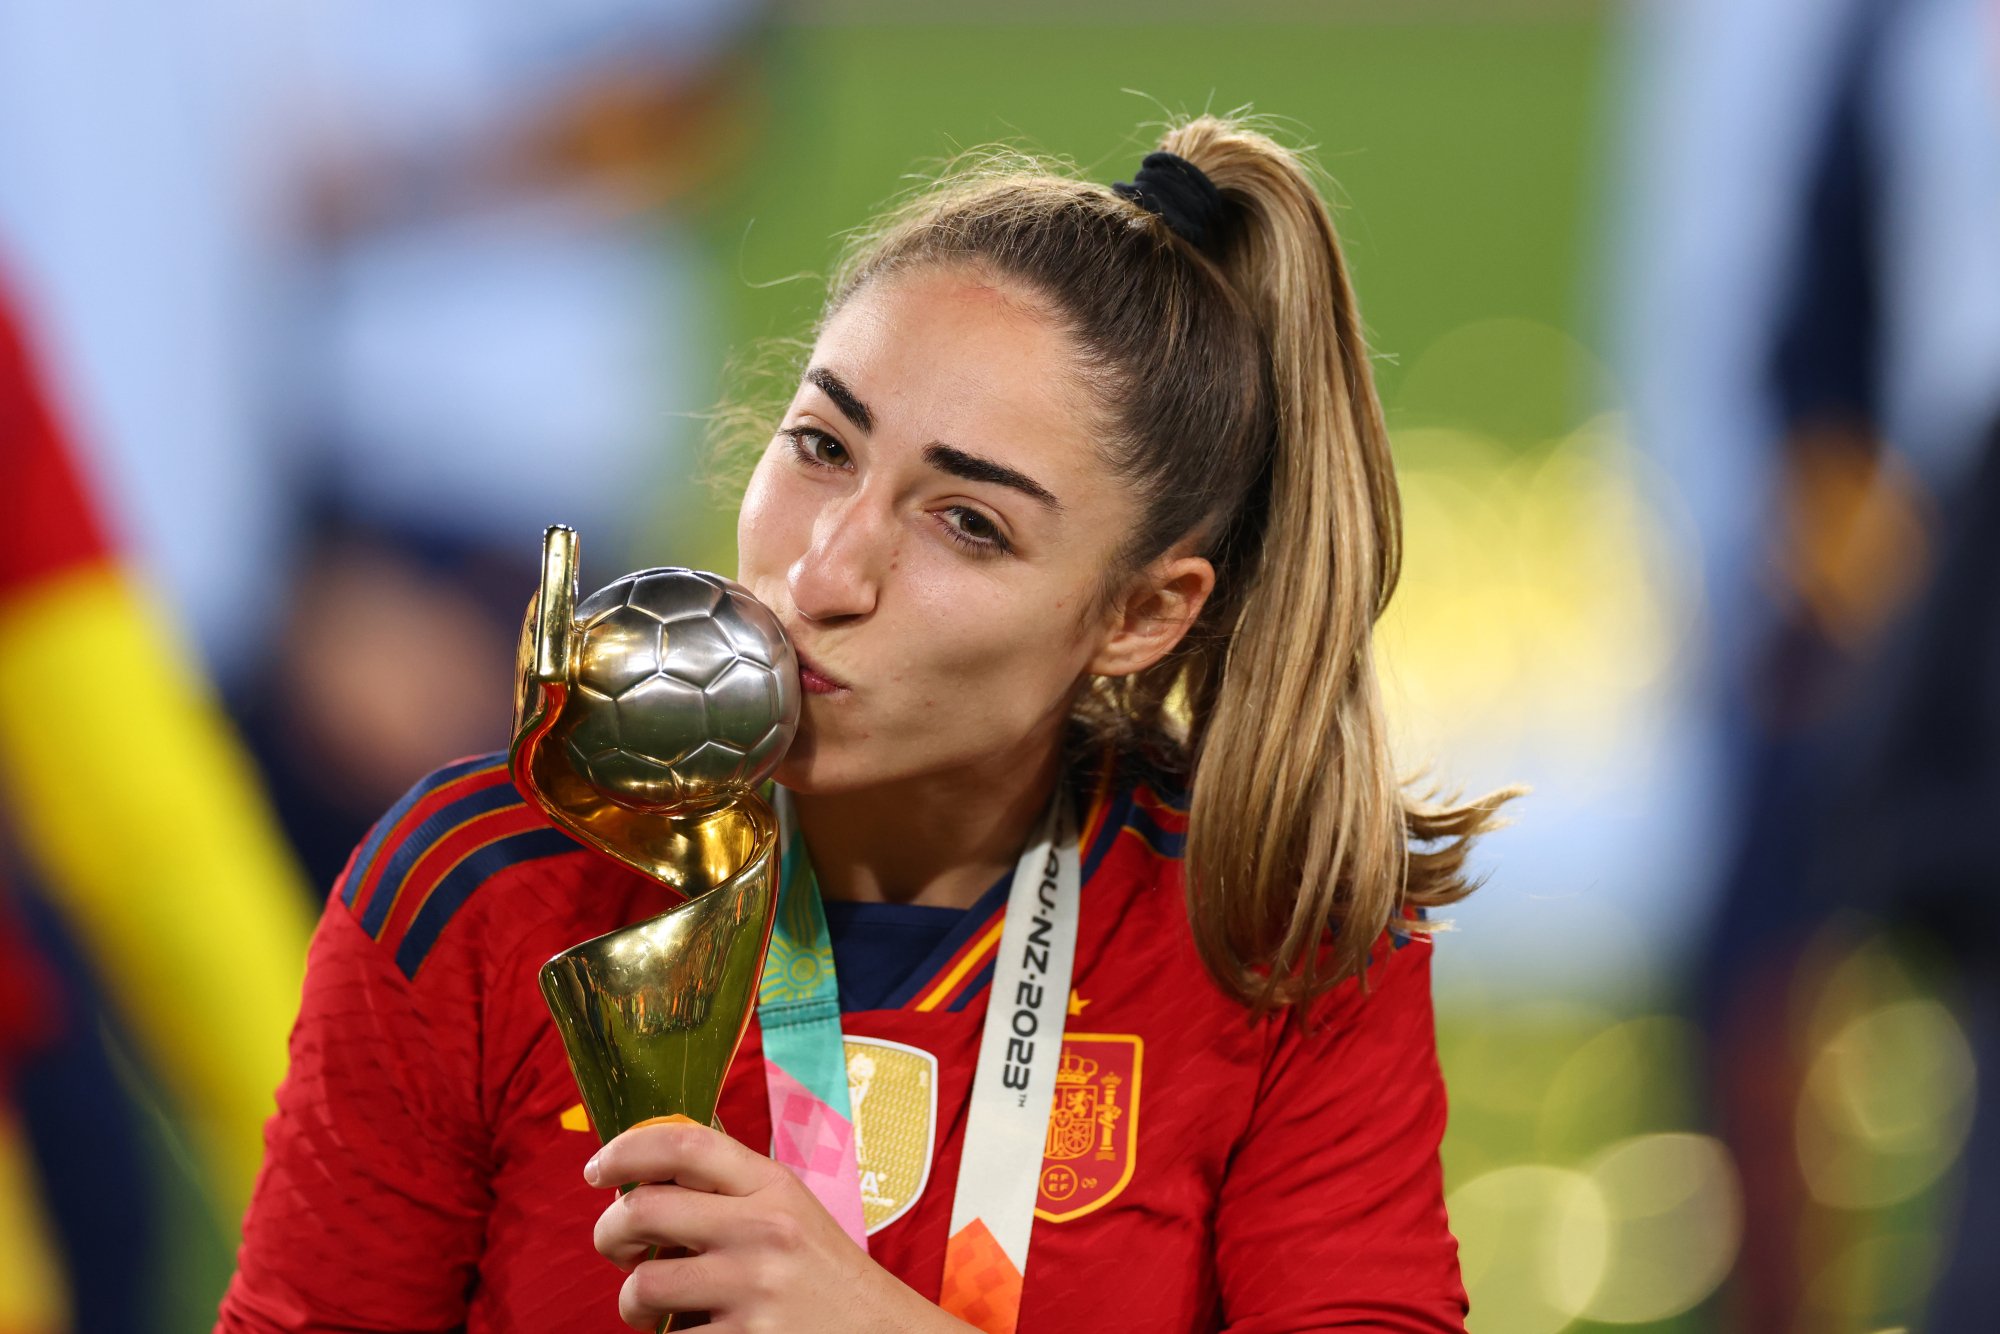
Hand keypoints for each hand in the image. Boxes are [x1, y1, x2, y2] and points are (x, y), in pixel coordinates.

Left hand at [587, 1115, 975, 1332]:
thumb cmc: (824, 1276)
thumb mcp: (792, 1213)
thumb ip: (732, 1190)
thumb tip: (646, 1176)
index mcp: (773, 1187)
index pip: (686, 1143)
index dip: (627, 1150)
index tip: (598, 1169)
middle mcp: (763, 1231)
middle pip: (644, 1210)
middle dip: (609, 1232)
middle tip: (615, 1248)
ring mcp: (753, 1291)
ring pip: (642, 1286)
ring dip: (630, 1302)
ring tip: (650, 1308)